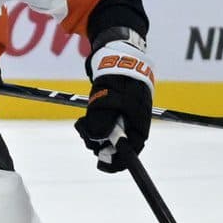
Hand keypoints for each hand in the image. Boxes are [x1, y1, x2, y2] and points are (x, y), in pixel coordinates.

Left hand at [75, 36, 153, 172]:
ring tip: (82, 123)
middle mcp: (134, 122)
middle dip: (99, 144)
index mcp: (139, 121)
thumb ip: (102, 121)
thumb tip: (98, 140)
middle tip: (84, 133)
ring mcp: (125, 118)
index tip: (103, 165)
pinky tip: (84, 121)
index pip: (133, 148)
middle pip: (118, 145)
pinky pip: (104, 127)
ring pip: (108, 136)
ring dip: (93, 134)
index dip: (119, 160)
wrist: (118, 57)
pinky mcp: (115, 114)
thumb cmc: (117, 77)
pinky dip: (93, 126)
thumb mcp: (107, 99)